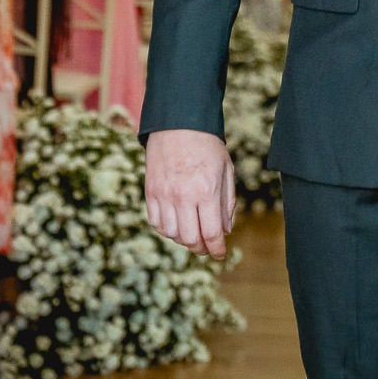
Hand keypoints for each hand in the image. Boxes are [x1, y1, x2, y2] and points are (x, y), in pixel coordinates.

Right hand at [145, 129, 236, 258]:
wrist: (178, 124)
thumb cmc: (207, 146)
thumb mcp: (226, 170)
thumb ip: (227, 202)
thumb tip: (225, 230)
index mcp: (206, 191)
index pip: (211, 233)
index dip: (216, 249)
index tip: (219, 254)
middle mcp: (183, 196)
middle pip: (190, 239)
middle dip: (201, 248)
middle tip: (207, 247)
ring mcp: (164, 195)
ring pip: (171, 234)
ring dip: (184, 240)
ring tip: (193, 233)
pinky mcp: (150, 192)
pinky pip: (156, 222)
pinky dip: (166, 229)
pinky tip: (176, 224)